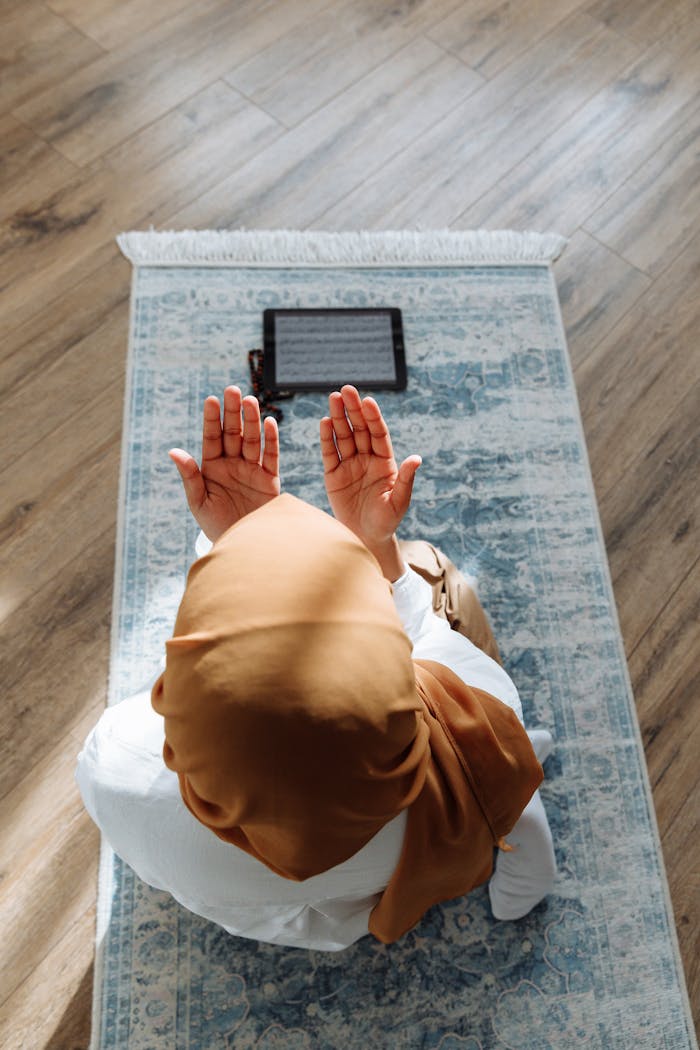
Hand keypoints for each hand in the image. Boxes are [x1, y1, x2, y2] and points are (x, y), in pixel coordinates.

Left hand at [169, 386, 279, 541]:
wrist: (243, 547)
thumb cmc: (216, 526)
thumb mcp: (199, 502)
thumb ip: (190, 476)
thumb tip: (173, 452)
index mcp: (212, 467)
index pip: (212, 438)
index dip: (211, 419)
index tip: (210, 400)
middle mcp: (232, 464)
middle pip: (233, 433)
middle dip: (233, 412)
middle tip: (232, 390)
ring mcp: (252, 470)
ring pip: (252, 440)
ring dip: (252, 421)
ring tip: (250, 401)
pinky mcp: (269, 480)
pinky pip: (271, 456)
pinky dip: (271, 440)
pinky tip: (270, 423)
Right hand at [319, 385, 420, 552]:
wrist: (366, 539)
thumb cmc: (386, 522)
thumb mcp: (398, 502)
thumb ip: (405, 480)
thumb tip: (416, 459)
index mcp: (385, 462)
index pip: (378, 434)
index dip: (373, 417)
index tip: (368, 401)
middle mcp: (367, 459)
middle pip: (359, 429)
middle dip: (353, 410)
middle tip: (347, 390)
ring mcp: (349, 465)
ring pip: (343, 436)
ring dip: (338, 417)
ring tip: (333, 398)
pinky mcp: (333, 475)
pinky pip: (330, 453)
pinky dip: (327, 438)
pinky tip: (324, 422)